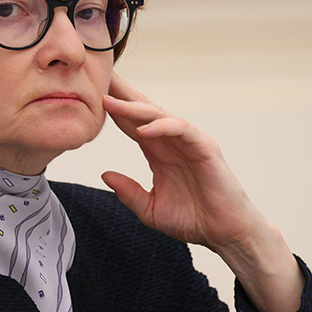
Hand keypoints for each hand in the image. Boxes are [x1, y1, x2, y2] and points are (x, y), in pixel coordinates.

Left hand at [101, 73, 303, 311]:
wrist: (224, 234)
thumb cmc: (194, 219)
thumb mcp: (150, 209)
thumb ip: (129, 192)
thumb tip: (104, 174)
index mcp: (158, 152)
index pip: (131, 123)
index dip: (111, 110)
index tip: (87, 97)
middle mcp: (172, 141)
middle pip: (142, 110)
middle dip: (120, 94)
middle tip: (97, 78)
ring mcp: (189, 141)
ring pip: (158, 115)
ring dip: (133, 108)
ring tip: (109, 102)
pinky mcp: (205, 147)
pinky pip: (181, 129)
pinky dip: (162, 127)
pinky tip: (142, 130)